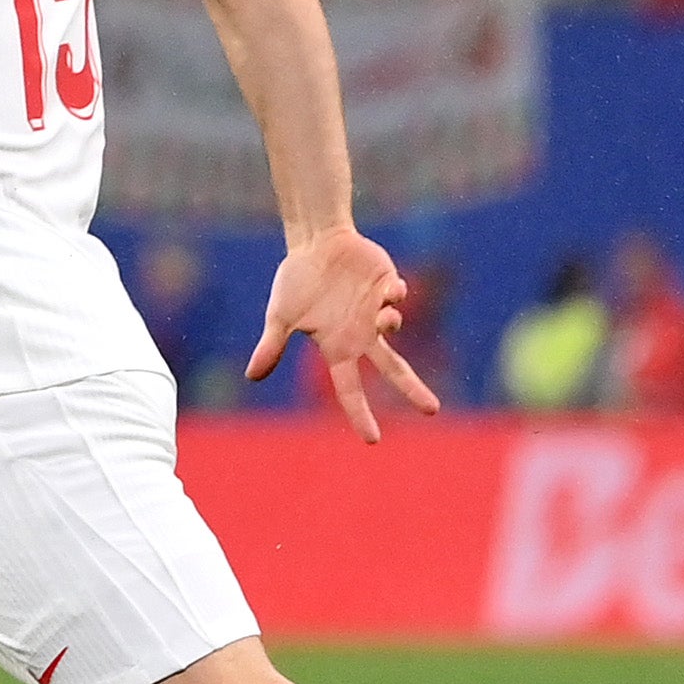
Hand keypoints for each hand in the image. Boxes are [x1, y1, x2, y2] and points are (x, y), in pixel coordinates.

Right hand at [246, 226, 441, 444]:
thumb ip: (271, 346)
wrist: (314, 242)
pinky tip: (388, 290)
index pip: (350, 388)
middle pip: (392, 368)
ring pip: (394, 327)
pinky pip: (397, 296)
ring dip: (389, 324)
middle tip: (432, 410)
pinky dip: (396, 297)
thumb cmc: (296, 280)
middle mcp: (361, 334)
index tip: (373, 440)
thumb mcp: (280, 315)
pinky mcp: (387, 285)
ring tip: (382, 318)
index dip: (361, 413)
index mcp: (336, 347)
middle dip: (412, 389)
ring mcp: (376, 310)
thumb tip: (251, 377)